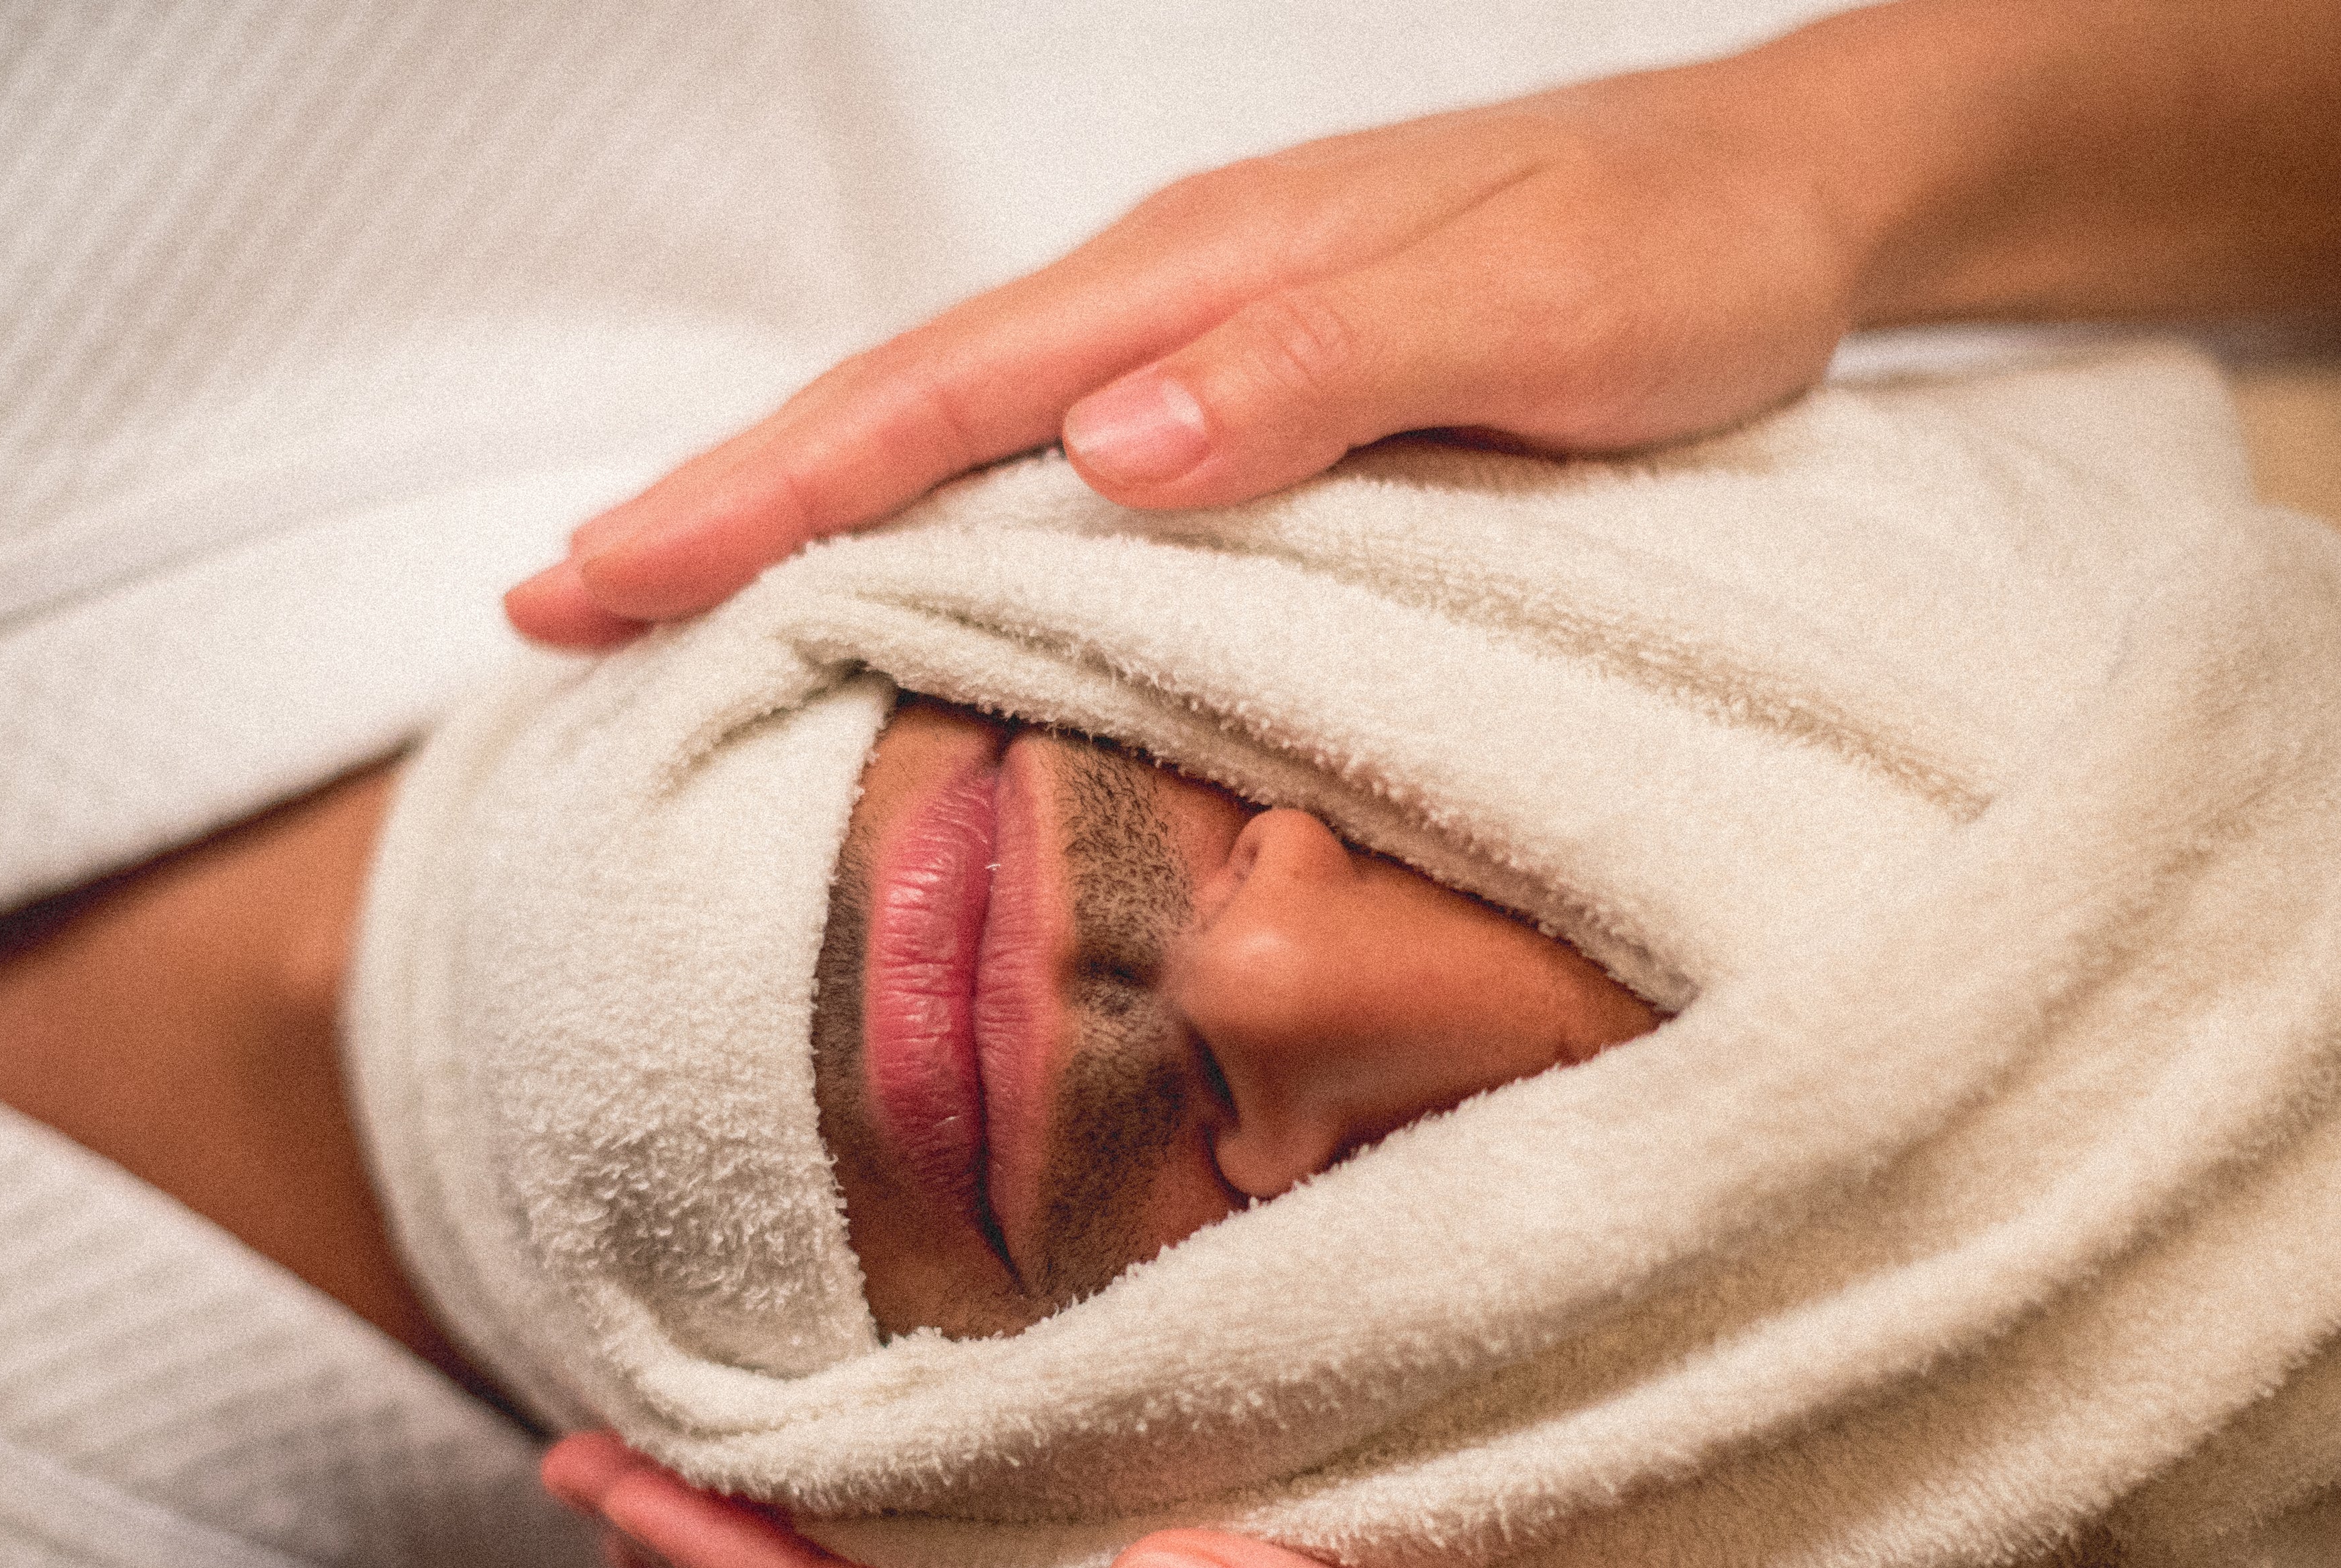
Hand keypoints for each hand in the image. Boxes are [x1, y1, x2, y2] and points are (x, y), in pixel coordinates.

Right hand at [504, 58, 1875, 648]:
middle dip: (716, 508)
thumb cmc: (1684, 257)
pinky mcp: (1242, 376)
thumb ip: (1332, 373)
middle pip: (893, 408)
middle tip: (550, 610)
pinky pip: (1038, 453)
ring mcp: (1196, 332)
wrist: (1790, 185)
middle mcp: (1169, 298)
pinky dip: (927, 514)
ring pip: (950, 431)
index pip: (930, 402)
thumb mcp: (1543, 317)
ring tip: (662, 604)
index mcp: (1204, 280)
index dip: (758, 497)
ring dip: (798, 514)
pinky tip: (884, 573)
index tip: (596, 577)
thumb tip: (1107, 453)